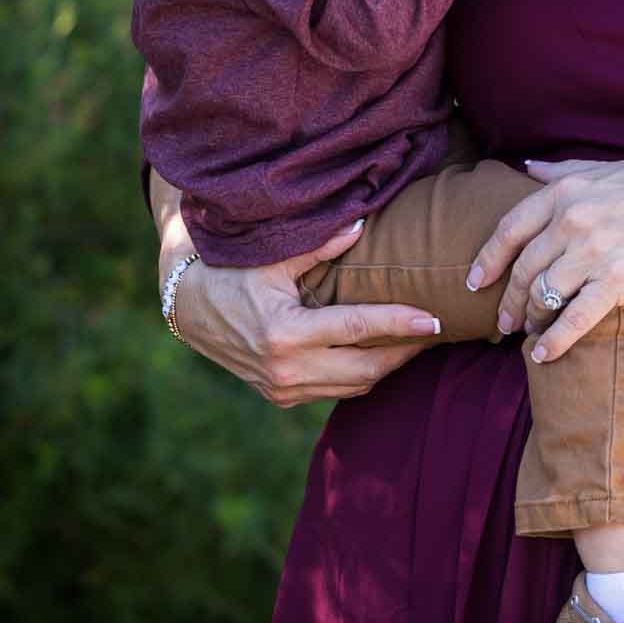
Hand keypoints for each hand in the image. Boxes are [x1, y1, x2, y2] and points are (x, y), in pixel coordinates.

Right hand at [153, 174, 437, 405]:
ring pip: (353, 385)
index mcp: (284, 332)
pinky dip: (361, 374)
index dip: (401, 324)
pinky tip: (381, 353)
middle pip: (365, 368)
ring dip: (387, 365)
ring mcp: (282, 388)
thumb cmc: (231, 272)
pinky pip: (334, 390)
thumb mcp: (273, 256)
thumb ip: (319, 245)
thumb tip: (362, 226)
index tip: (435, 318)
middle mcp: (285, 369)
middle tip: (435, 331)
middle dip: (404, 351)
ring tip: (416, 342)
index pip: (359, 328)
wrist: (188, 306)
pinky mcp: (280, 396)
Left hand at [466, 156, 623, 362]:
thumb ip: (563, 171)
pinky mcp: (617, 283)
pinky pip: (574, 319)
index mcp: (566, 192)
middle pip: (523, 269)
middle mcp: (572, 222)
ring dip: (529, 320)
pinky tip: (542, 354)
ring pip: (543, 295)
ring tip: (526, 334)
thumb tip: (527, 167)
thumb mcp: (606, 168)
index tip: (475, 280)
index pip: (510, 230)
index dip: (488, 259)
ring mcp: (593, 253)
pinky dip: (553, 341)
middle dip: (508, 299)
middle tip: (502, 320)